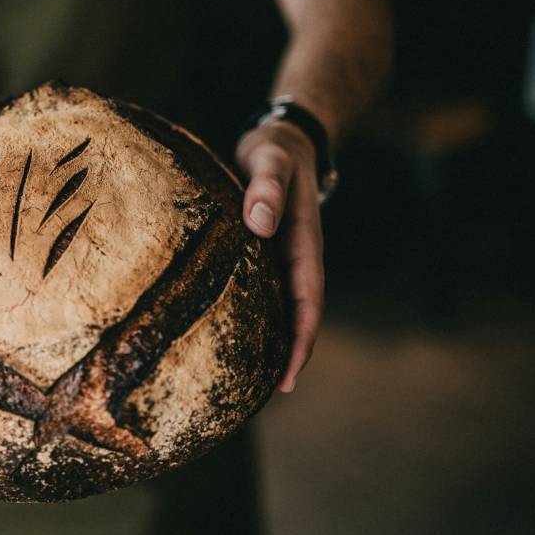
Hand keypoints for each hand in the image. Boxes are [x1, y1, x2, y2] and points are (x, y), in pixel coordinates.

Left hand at [235, 121, 324, 392]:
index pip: (307, 302)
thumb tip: (259, 225)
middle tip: (262, 395)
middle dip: (286, 354)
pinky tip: (227, 329)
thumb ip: (266, 188)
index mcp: (304, 244)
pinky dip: (253, 312)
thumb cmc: (275, 151)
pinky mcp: (262, 250)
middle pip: (295, 314)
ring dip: (270, 338)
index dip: (301, 342)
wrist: (282, 139)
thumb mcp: (270, 161)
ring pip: (278, 305)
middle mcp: (294, 256)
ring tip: (245, 376)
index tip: (288, 378)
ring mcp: (279, 255)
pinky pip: (260, 288)